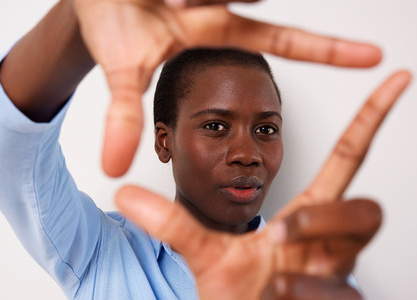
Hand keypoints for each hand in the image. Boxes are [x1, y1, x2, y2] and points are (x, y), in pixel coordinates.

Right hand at [74, 0, 381, 176]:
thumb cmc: (113, 31)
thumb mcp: (124, 76)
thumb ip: (125, 118)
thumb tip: (112, 169)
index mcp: (216, 32)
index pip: (281, 40)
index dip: (324, 51)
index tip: (372, 56)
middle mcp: (220, 4)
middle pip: (260, 2)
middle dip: (250, 7)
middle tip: (214, 15)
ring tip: (163, 7)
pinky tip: (165, 1)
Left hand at [115, 70, 410, 298]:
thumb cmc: (235, 288)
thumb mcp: (201, 250)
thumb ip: (170, 222)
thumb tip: (122, 193)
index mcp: (307, 217)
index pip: (347, 158)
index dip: (372, 119)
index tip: (396, 79)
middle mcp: (330, 242)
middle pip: (366, 210)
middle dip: (324, 218)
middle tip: (281, 234)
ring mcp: (338, 274)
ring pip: (351, 254)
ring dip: (305, 264)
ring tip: (267, 281)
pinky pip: (338, 294)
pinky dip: (295, 295)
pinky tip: (270, 296)